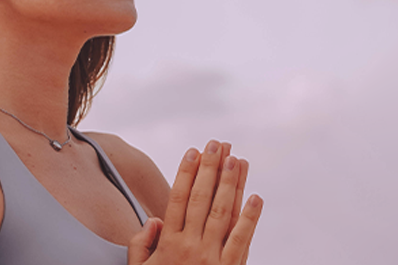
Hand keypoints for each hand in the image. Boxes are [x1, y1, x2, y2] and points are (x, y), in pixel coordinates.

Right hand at [127, 140, 262, 264]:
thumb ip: (141, 245)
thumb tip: (155, 219)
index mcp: (168, 244)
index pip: (177, 200)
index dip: (186, 173)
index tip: (193, 151)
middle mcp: (190, 247)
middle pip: (202, 199)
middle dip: (210, 169)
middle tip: (218, 143)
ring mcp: (211, 258)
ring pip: (223, 213)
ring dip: (231, 184)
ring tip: (237, 159)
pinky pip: (242, 240)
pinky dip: (250, 218)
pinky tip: (256, 197)